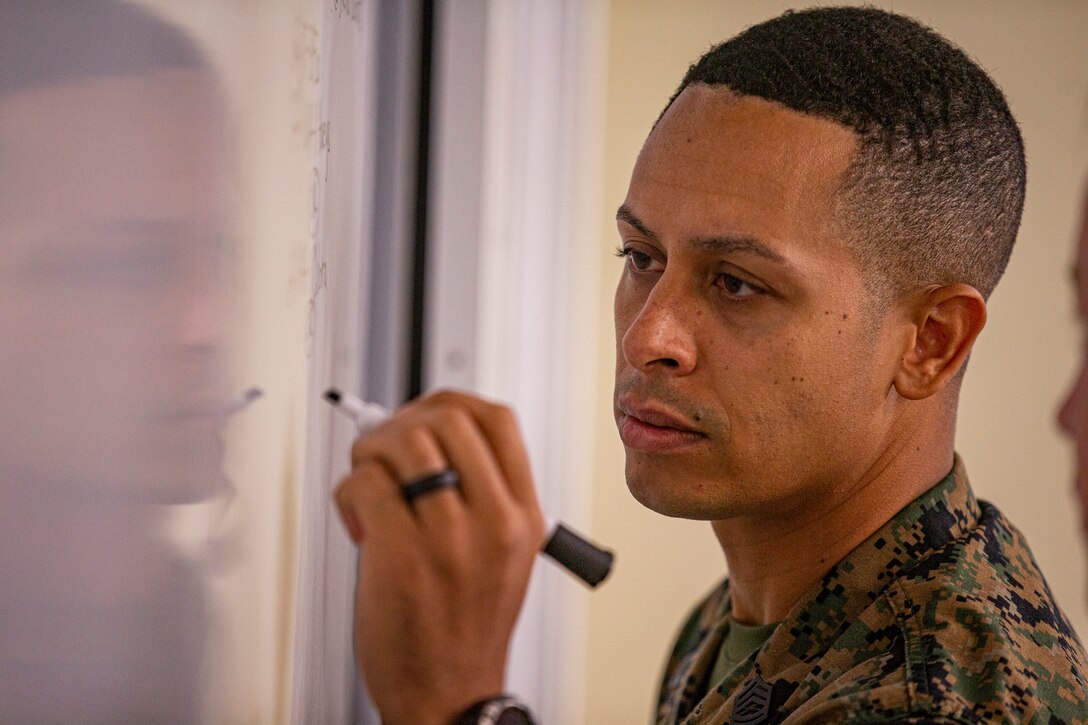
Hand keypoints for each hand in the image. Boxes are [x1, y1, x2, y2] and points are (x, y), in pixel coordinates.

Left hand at [334, 390, 545, 724]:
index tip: (425, 413)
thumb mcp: (505, 553)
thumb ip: (484, 495)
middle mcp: (493, 521)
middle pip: (448, 419)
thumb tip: (431, 436)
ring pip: (404, 442)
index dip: (452, 402)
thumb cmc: (466, 627)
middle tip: (386, 446)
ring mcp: (448, 537)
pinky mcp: (400, 555)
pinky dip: (351, 488)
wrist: (448, 695)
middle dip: (404, 421)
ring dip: (372, 450)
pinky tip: (357, 516)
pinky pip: (367, 483)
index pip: (498, 420)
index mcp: (522, 516)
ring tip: (369, 480)